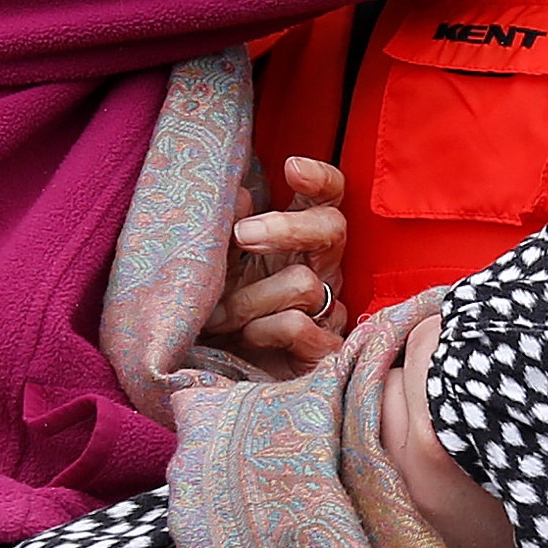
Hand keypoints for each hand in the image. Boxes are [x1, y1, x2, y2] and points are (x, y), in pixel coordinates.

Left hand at [202, 155, 349, 373]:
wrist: (218, 380)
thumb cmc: (218, 315)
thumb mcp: (215, 267)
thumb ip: (225, 231)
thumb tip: (237, 194)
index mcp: (297, 242)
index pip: (328, 199)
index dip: (319, 180)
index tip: (292, 167)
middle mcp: (321, 269)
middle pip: (332, 228)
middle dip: (286, 228)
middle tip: (243, 235)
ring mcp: (328, 311)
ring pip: (304, 283)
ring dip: (250, 299)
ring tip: (221, 317)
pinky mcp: (326, 351)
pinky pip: (298, 325)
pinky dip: (263, 330)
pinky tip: (248, 339)